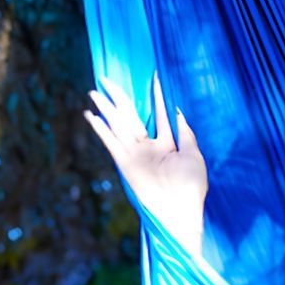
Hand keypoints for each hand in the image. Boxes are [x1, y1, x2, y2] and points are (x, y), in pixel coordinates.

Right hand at [83, 74, 207, 226]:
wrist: (179, 207)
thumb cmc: (190, 184)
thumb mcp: (193, 153)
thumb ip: (185, 132)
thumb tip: (178, 111)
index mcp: (167, 144)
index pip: (160, 114)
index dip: (157, 96)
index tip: (154, 77)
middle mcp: (148, 146)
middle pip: (131, 116)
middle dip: (119, 98)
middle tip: (106, 79)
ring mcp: (135, 154)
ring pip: (118, 125)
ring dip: (106, 108)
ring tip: (94, 91)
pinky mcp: (125, 162)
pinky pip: (110, 142)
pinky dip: (101, 129)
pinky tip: (91, 116)